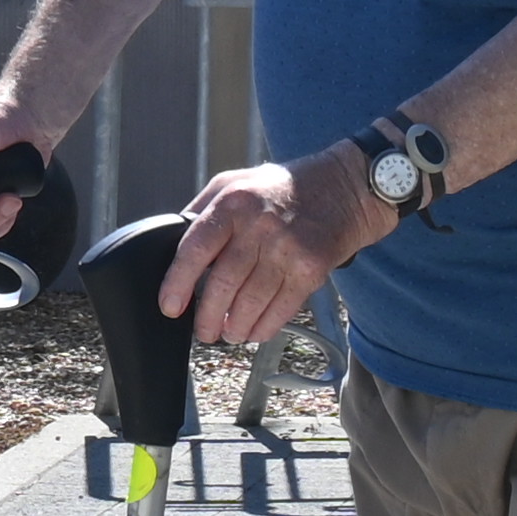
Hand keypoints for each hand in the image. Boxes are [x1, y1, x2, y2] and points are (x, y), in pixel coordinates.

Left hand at [163, 147, 388, 344]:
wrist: (346, 187)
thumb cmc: (285, 187)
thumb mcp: (236, 181)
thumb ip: (203, 209)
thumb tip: (173, 243)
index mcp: (233, 203)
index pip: (196, 248)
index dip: (178, 283)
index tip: (170, 306)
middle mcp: (259, 227)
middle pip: (223, 283)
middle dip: (207, 316)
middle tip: (202, 330)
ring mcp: (288, 249)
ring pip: (250, 302)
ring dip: (235, 326)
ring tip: (228, 334)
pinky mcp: (312, 268)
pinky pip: (282, 308)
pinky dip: (264, 327)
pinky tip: (254, 332)